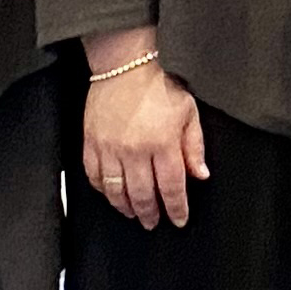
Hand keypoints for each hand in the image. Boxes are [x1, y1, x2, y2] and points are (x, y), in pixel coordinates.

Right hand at [83, 32, 208, 228]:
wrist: (124, 66)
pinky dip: (102, 190)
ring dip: (125, 207)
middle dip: (150, 213)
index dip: (176, 208)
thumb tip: (200, 175)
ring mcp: (109, 149)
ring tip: (133, 214)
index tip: (179, 219)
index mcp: (163, 144)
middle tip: (154, 223)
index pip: (172, 187)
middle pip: (142, 194)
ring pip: (116, 190)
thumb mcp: (188, 112)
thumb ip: (194, 146)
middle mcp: (135, 151)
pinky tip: (110, 194)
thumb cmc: (158, 87)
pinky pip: (94, 176)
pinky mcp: (91, 144)